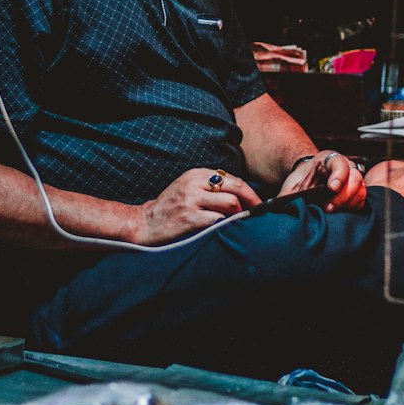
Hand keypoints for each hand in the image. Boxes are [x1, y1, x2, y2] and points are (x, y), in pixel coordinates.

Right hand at [134, 168, 260, 244]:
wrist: (144, 224)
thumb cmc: (170, 208)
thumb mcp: (188, 188)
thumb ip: (210, 187)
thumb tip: (241, 195)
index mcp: (196, 174)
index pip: (232, 179)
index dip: (249, 192)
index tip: (257, 204)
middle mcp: (195, 183)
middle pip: (236, 187)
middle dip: (252, 201)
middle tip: (259, 213)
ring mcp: (192, 200)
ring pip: (231, 203)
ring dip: (238, 215)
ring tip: (236, 224)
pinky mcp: (190, 218)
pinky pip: (219, 220)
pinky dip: (226, 225)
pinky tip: (225, 230)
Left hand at [276, 151, 365, 212]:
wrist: (307, 184)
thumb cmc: (301, 182)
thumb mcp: (291, 186)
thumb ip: (286, 196)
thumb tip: (275, 208)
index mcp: (327, 159)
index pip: (339, 163)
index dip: (339, 175)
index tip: (332, 188)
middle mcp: (344, 167)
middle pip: (354, 178)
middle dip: (343, 196)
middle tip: (329, 208)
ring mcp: (352, 179)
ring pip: (360, 190)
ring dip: (349, 204)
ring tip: (332, 213)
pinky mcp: (356, 193)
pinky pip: (361, 200)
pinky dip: (353, 208)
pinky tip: (341, 214)